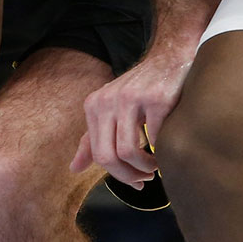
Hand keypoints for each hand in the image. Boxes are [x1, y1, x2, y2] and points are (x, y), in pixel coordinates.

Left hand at [70, 48, 192, 185]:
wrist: (168, 59)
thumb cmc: (140, 91)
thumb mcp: (110, 111)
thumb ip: (92, 140)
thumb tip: (73, 168)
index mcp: (93, 106)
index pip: (98, 154)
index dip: (118, 175)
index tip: (136, 182)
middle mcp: (106, 101)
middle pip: (108, 156)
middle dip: (130, 176)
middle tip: (147, 178)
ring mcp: (130, 99)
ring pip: (128, 151)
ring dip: (146, 167)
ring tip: (157, 165)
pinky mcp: (156, 99)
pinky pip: (155, 139)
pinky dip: (163, 153)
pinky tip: (167, 150)